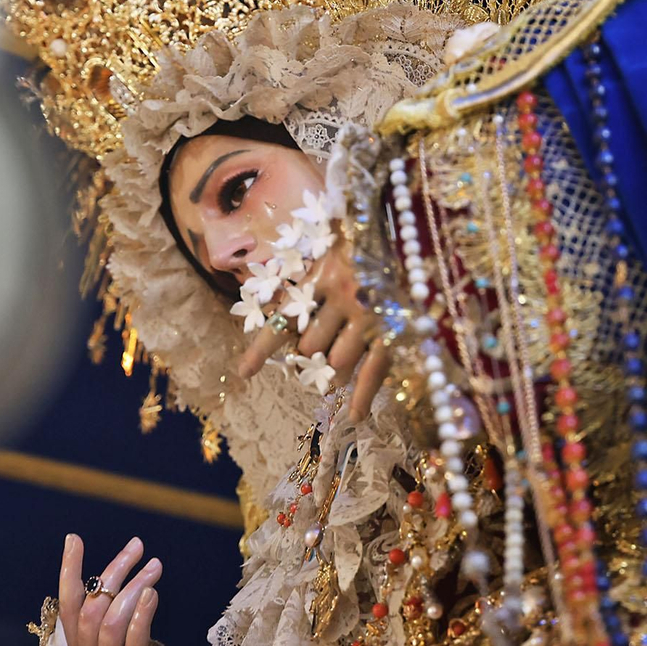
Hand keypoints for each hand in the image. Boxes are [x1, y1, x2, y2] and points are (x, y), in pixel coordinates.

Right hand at [58, 534, 162, 645]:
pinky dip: (141, 618)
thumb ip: (98, 630)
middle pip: (95, 606)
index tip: (74, 538)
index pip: (67, 604)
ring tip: (154, 567)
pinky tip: (152, 596)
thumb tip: (114, 586)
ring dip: (134, 587)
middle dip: (116, 570)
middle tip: (137, 546)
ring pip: (113, 621)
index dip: (69, 570)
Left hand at [237, 240, 391, 421]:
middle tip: (315, 355)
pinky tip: (355, 416)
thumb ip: (306, 285)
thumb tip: (284, 325)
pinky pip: (373, 371)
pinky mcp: (393, 329)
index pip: (281, 320)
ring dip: (333, 370)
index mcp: (317, 277)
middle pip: (310, 348)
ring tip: (337, 365)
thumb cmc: (358, 241)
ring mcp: (368, 316)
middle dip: (309, 357)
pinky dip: (363, 397)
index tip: (243, 373)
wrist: (403, 230)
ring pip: (337, 363)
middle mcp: (340, 298)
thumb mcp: (325, 254)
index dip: (260, 350)